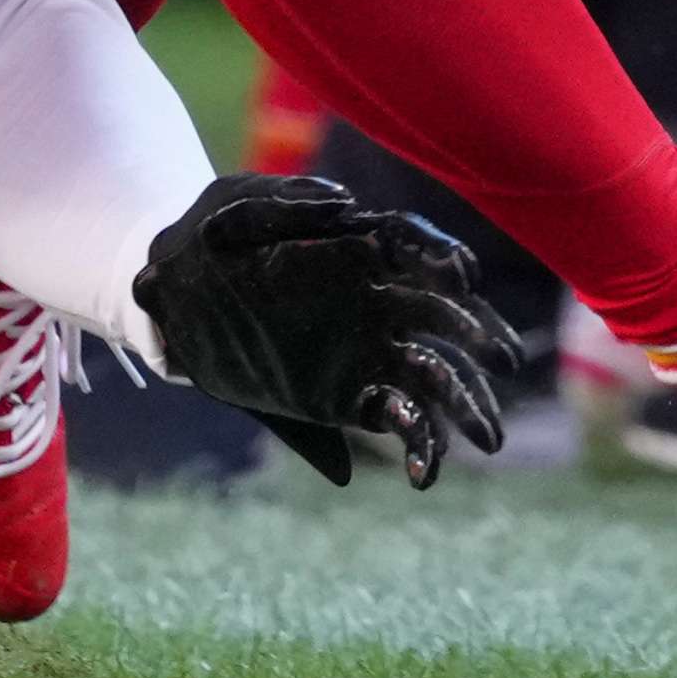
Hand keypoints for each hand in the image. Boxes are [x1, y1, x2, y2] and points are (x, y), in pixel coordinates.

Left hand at [129, 177, 528, 492]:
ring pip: (435, 374)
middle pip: (445, 316)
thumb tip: (347, 202)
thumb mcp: (236, 211)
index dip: (444, 256)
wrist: (174, 296)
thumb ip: (289, 205)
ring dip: (467, 404)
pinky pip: (399, 418)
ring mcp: (368, 350)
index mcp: (356, 249)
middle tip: (503, 361)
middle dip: (478, 336)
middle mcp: (376, 300)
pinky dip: (421, 445)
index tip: (462, 273)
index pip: (417, 248)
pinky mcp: (350, 394)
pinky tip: (425, 475)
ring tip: (489, 439)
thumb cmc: (208, 241)